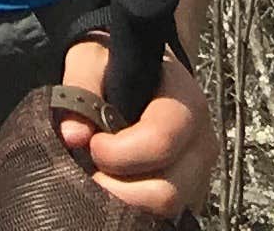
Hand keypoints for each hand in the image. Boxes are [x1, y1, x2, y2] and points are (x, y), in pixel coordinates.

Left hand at [58, 35, 215, 220]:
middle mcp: (201, 142)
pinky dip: (138, 211)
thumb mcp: (92, 59)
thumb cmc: (114, 63)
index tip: (93, 144)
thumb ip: (80, 87)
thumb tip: (72, 136)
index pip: (160, 141)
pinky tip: (116, 189)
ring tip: (100, 180)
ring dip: (127, 204)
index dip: (120, 152)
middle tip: (91, 173)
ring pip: (168, 212)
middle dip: (120, 190)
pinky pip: (168, 218)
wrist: (140, 71)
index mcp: (185, 102)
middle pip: (168, 191)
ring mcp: (200, 174)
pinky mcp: (191, 196)